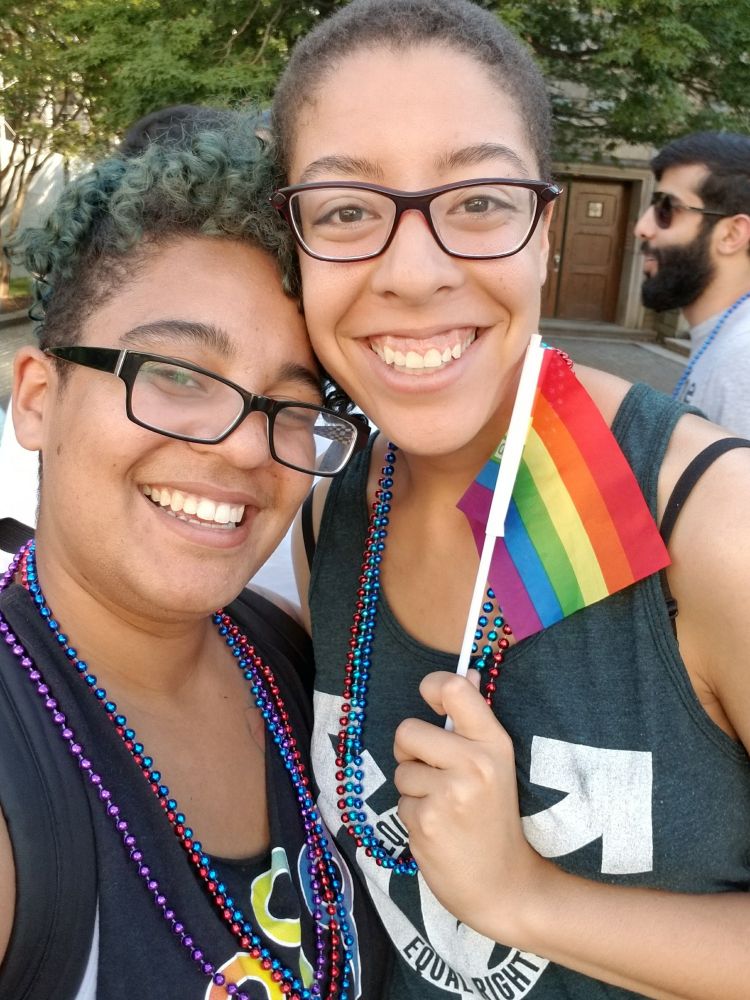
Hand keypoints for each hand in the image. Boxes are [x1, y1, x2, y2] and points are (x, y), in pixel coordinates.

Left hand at [394, 671, 544, 939]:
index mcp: (494, 742)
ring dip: (414, 789)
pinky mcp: (426, 822)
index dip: (432, 687)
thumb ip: (476, 719)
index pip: (453, 688)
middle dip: (411, 752)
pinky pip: (399, 802)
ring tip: (445, 808)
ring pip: (401, 771)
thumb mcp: (498, 764)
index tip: (432, 703)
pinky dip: (413, 815)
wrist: (505, 884)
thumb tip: (466, 672)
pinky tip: (439, 829)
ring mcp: (449, 793)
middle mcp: (474, 763)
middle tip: (435, 773)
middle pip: (407, 730)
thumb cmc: (496, 817)